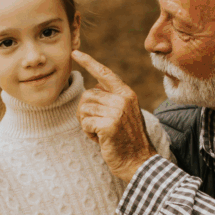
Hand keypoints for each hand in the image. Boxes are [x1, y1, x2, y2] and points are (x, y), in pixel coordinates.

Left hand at [74, 50, 156, 182]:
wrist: (139, 162)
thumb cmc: (127, 140)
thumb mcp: (124, 113)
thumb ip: (112, 99)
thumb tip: (91, 89)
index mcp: (126, 93)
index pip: (104, 73)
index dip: (88, 62)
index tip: (75, 52)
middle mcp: (122, 98)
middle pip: (87, 96)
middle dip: (86, 113)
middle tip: (99, 126)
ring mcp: (116, 111)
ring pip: (83, 109)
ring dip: (87, 124)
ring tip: (102, 133)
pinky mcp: (109, 125)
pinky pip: (85, 123)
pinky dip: (88, 133)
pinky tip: (101, 140)